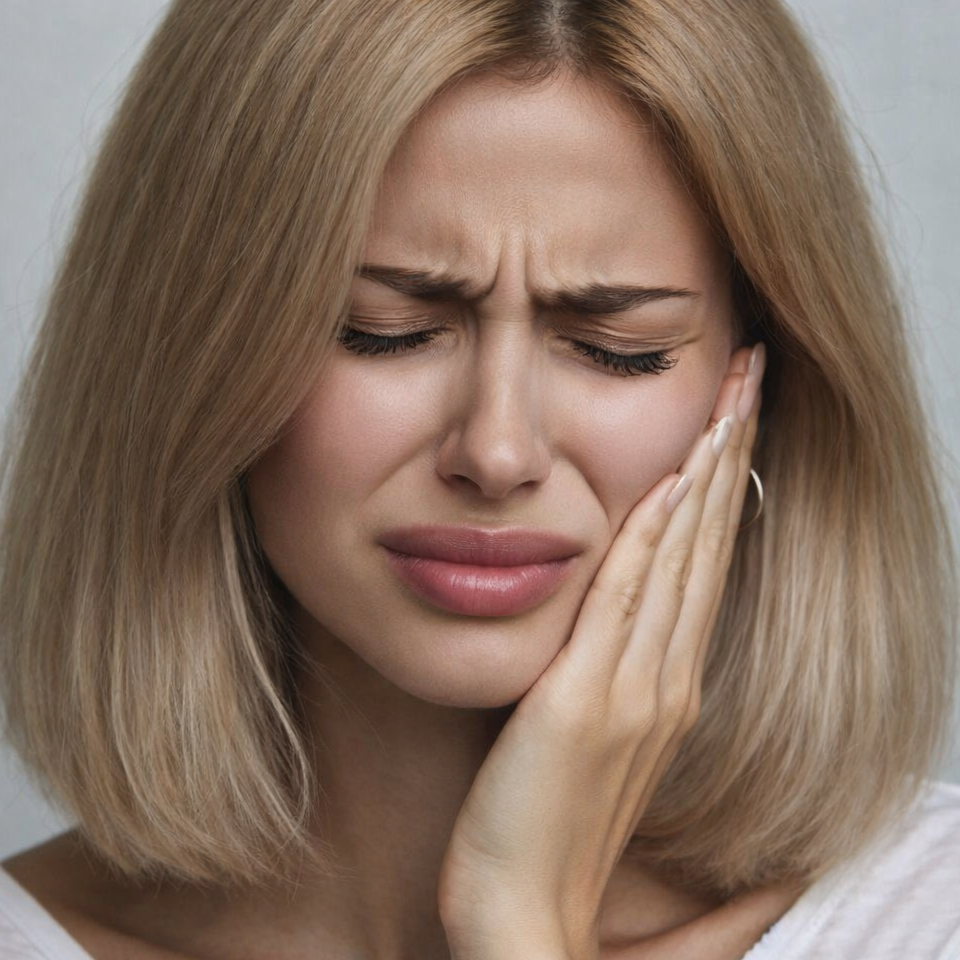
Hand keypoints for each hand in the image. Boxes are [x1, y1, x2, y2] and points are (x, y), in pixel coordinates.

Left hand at [437, 343, 765, 959]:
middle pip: (709, 545)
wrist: (521, 914)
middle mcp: (665, 681)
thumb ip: (601, 672)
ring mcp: (635, 692)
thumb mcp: (582, 735)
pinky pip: (628, 603)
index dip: (723, 487)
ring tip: (729, 402)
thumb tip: (605, 614)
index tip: (732, 421)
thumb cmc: (542, 825)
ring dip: (706, 475)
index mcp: (664, 686)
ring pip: (682, 562)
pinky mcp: (588, 703)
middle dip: (730, 455)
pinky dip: (654, 540)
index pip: (703, 564)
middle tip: (751, 380)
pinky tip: (669, 484)